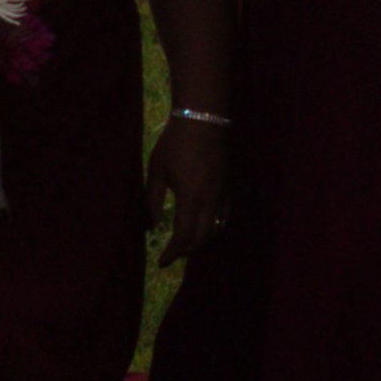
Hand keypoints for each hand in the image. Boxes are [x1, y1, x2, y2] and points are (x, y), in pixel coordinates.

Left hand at [147, 112, 234, 251]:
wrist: (204, 118)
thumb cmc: (175, 143)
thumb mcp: (156, 171)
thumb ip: (152, 200)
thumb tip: (152, 225)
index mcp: (191, 198)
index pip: (183, 238)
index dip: (172, 254)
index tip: (161, 262)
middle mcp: (211, 201)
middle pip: (201, 238)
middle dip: (186, 251)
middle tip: (171, 255)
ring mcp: (223, 193)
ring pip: (216, 229)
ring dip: (201, 240)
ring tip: (186, 243)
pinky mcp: (228, 185)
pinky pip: (225, 216)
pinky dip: (215, 227)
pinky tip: (205, 226)